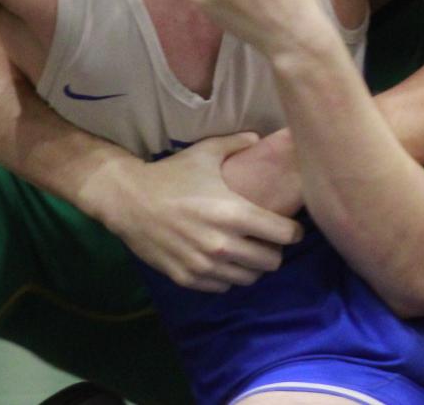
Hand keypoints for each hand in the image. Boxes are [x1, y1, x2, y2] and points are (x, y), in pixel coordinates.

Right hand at [99, 133, 302, 291]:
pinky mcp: (188, 278)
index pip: (284, 235)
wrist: (129, 201)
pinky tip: (225, 262)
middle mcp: (223, 245)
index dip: (293, 232)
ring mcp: (204, 265)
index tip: (291, 228)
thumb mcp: (205, 153)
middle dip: (275, 251)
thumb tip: (259, 137)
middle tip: (269, 241)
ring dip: (253, 267)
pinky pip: (223, 286)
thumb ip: (236, 144)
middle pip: (271, 262)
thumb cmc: (171, 175)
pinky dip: (228, 276)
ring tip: (248, 253)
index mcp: (234, 213)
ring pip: (249, 278)